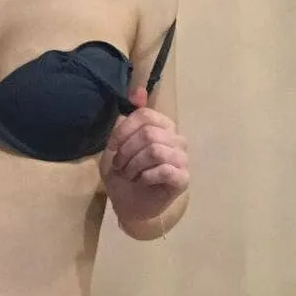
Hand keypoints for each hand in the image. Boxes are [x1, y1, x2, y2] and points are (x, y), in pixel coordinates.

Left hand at [99, 87, 188, 223]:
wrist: (128, 204)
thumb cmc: (123, 173)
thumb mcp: (115, 145)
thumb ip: (125, 120)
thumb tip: (139, 91)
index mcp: (161, 126)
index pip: (144, 115)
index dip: (123, 132)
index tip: (112, 149)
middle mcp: (176, 139)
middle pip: (148, 134)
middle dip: (126, 152)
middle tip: (120, 167)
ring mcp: (182, 159)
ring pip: (155, 151)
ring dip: (134, 165)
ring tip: (130, 175)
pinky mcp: (183, 178)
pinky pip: (164, 170)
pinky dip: (146, 177)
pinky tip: (142, 182)